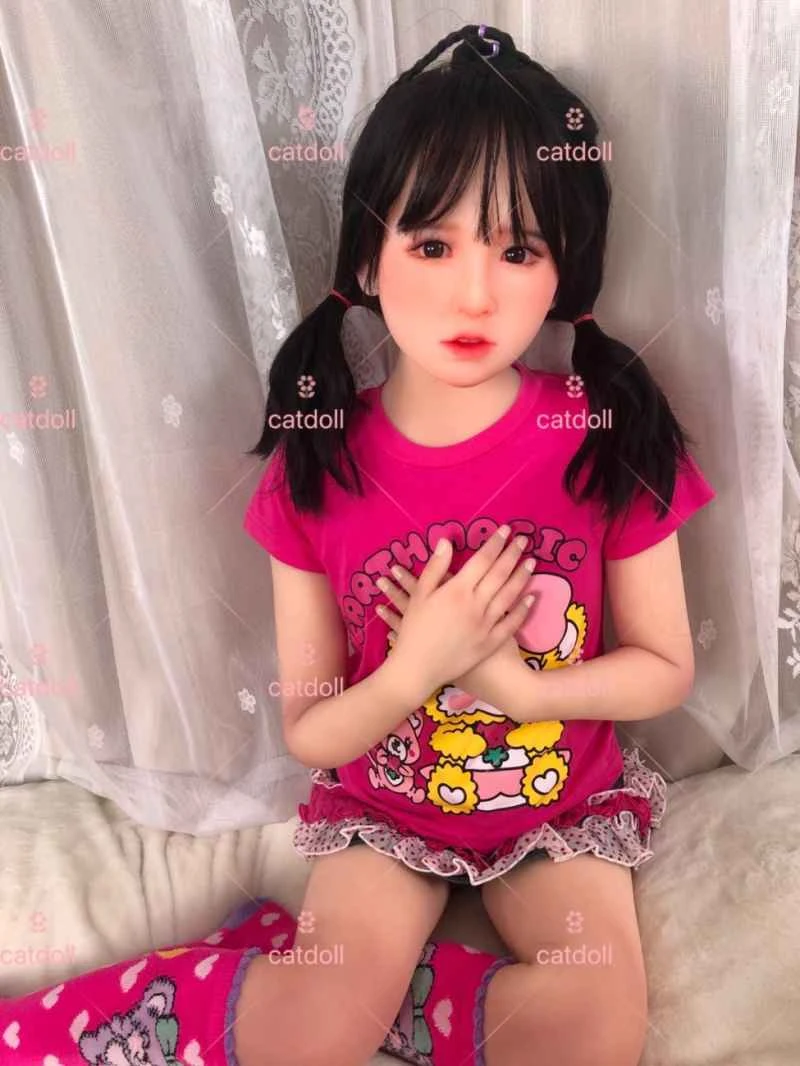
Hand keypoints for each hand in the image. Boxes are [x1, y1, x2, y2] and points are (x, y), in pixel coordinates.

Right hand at [374, 528, 536, 698]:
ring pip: (510, 595)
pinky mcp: (491, 642)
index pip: (482, 560)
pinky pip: (511, 622)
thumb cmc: (414, 631)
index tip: (506, 530)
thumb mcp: (419, 596)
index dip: (495, 543)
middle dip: (512, 554)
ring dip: (522, 576)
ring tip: (532, 562)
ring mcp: (486, 624)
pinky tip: (532, 597)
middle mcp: (475, 604)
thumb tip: (446, 542)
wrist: (418, 669)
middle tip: (524, 539)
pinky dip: (523, 609)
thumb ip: (434, 568)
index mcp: (457, 590)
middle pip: (499, 573)